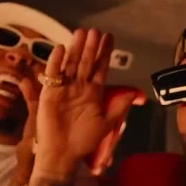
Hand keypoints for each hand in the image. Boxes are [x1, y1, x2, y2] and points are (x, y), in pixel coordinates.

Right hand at [20, 28, 132, 174]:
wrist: (63, 154)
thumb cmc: (84, 140)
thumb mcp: (106, 124)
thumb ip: (118, 107)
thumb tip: (135, 95)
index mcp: (93, 93)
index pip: (100, 68)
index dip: (104, 53)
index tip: (109, 37)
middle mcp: (79, 87)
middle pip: (86, 62)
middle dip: (91, 47)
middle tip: (95, 30)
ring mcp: (64, 88)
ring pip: (71, 64)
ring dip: (76, 49)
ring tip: (81, 32)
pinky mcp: (49, 93)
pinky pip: (53, 74)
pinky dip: (56, 62)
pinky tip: (61, 48)